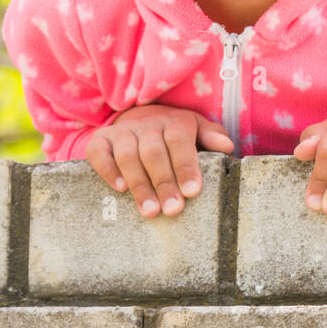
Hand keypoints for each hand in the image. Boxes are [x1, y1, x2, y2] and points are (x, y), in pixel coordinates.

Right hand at [83, 103, 233, 218]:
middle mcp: (147, 124)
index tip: (192, 192)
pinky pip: (99, 153)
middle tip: (172, 210)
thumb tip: (226, 147)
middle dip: (163, 183)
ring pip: (128, 156)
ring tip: (150, 211)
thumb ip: (211, 137)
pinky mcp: (101, 139)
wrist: (140, 116)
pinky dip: (108, 170)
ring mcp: (122, 131)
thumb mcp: (196, 129)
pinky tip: (120, 189)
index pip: (179, 142)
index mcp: (174, 122)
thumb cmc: (174, 133)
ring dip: (139, 184)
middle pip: (154, 152)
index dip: (186, 166)